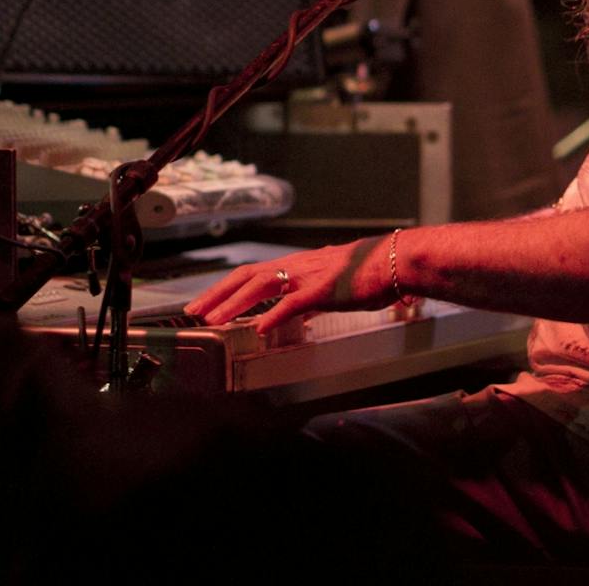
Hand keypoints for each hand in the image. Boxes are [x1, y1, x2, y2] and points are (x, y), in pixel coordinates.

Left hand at [184, 237, 399, 335]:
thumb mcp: (329, 285)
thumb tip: (293, 312)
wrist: (396, 261)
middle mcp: (296, 266)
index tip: (204, 303)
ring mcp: (309, 276)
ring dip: (234, 304)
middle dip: (216, 294)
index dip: (224, 288)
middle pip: (245, 276)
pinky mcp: (325, 289)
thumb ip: (308, 297)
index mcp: (295, 266)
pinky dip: (275, 315)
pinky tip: (261, 328)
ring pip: (261, 285)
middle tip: (193, 312)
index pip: (250, 274)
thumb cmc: (367, 274)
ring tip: (214, 320)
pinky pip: (294, 303)